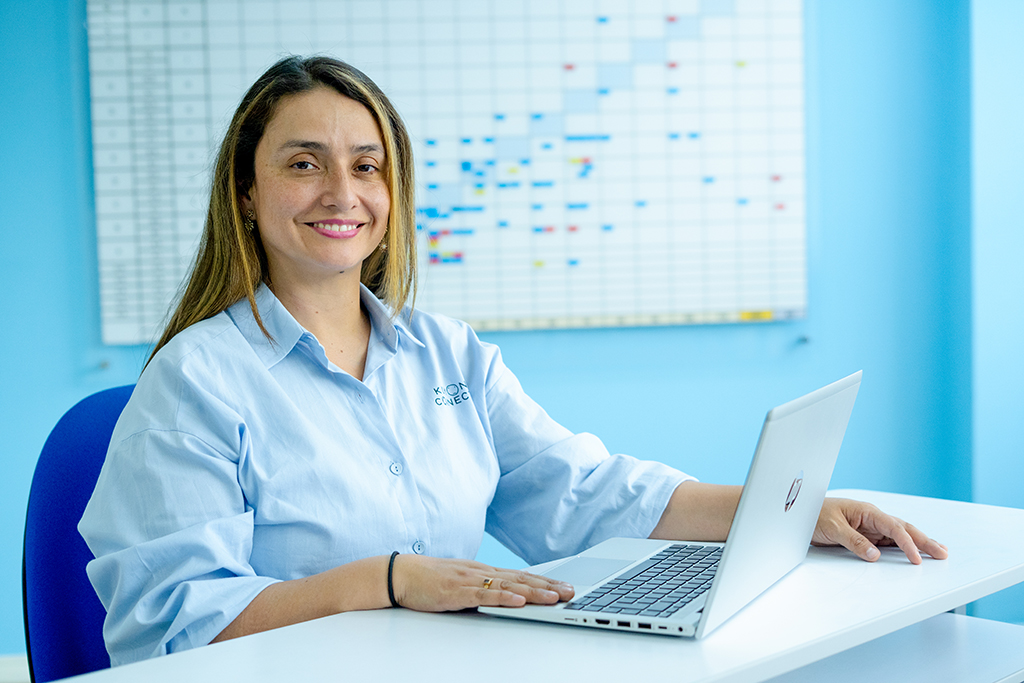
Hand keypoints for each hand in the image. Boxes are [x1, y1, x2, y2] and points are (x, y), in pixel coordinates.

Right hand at [391, 555, 574, 610]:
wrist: (400, 574)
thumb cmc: (430, 579)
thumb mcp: (462, 581)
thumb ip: (483, 587)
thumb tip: (507, 594)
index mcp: (484, 570)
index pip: (521, 575)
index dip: (545, 580)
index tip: (566, 585)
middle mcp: (481, 572)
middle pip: (521, 578)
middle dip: (548, 586)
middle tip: (571, 592)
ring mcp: (470, 580)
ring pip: (508, 585)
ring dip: (534, 591)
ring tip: (554, 597)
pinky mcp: (457, 592)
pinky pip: (484, 594)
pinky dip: (503, 596)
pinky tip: (518, 599)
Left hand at [812, 498, 948, 563]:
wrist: (800, 512)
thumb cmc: (814, 515)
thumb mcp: (832, 528)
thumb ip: (853, 541)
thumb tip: (875, 555)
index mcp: (866, 511)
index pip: (893, 527)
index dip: (907, 543)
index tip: (917, 558)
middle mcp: (871, 517)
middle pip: (903, 529)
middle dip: (924, 541)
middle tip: (943, 553)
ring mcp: (870, 526)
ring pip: (899, 534)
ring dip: (918, 543)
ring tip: (937, 551)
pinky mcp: (865, 534)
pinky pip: (888, 541)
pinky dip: (903, 546)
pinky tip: (913, 552)